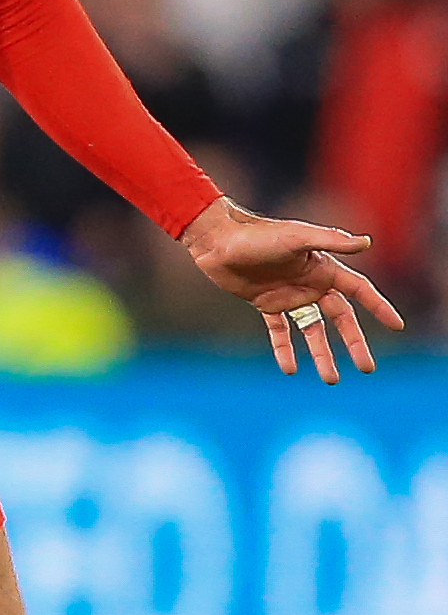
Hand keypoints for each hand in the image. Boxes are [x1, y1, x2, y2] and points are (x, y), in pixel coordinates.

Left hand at [180, 195, 403, 382]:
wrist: (216, 240)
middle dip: (354, 343)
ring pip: (312, 330)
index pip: (359, 290)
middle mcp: (310, 283)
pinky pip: (279, 331)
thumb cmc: (257, 234)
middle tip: (367, 368)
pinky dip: (284, 349)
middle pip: (340, 318)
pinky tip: (290, 369)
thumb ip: (330, 240)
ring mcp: (288, 294)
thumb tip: (367, 242)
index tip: (397, 326)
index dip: (378, 307)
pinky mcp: (264, 303)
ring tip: (331, 379)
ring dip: (321, 354)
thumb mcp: (296, 237)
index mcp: (323, 267)